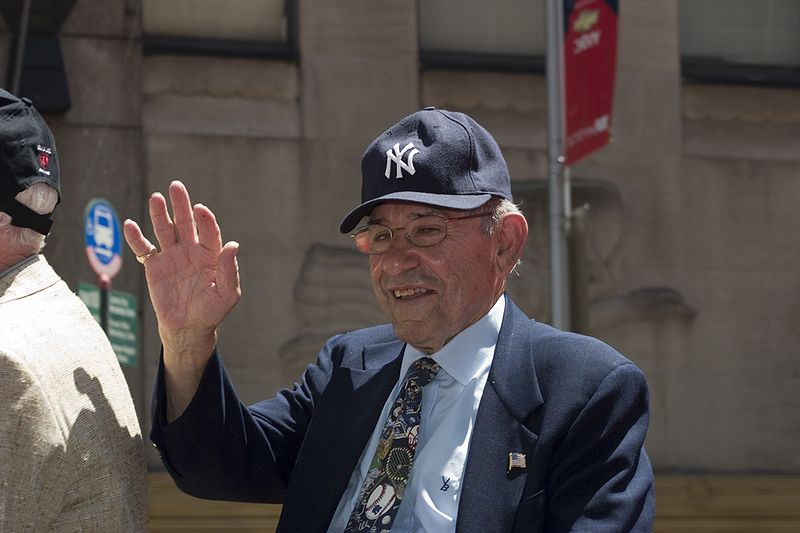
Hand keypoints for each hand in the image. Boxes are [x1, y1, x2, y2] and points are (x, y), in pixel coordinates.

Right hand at [124, 181, 239, 417]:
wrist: (189, 328)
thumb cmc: (212, 311)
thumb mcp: (228, 293)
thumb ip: (230, 269)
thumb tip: (233, 245)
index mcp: (211, 254)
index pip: (208, 231)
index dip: (204, 220)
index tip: (200, 209)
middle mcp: (191, 250)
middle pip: (185, 223)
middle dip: (181, 205)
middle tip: (176, 186)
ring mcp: (172, 256)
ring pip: (165, 230)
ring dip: (160, 214)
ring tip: (156, 198)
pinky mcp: (154, 267)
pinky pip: (144, 249)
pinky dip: (136, 238)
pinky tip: (130, 225)